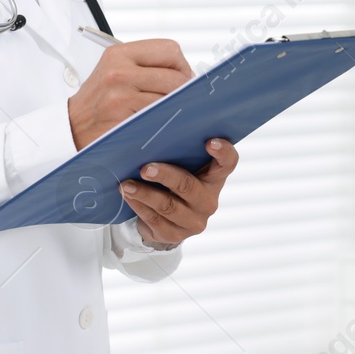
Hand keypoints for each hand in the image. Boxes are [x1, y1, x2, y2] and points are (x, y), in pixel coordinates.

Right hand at [68, 39, 192, 148]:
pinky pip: (159, 115)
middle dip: (184, 89)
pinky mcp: (123, 116)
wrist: (71, 127)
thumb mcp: (115, 71)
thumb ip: (146, 66)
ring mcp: (120, 94)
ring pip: (171, 97)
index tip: (181, 78)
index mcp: (119, 53)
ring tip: (168, 111)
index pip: (169, 49)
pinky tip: (158, 121)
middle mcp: (119, 70)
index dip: (182, 65)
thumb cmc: (99, 101)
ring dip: (175, 107)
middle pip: (175, 75)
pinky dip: (165, 119)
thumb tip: (188, 74)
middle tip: (180, 99)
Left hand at [117, 138, 237, 246]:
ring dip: (144, 193)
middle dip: (165, 175)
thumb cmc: (171, 182)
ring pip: (167, 206)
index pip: (228, 164)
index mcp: (214, 178)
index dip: (223, 153)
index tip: (210, 141)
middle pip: (188, 186)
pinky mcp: (175, 235)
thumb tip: (155, 118)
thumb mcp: (180, 165)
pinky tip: (127, 196)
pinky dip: (138, 205)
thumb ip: (178, 149)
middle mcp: (208, 200)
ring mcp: (193, 220)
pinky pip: (154, 220)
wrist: (164, 220)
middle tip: (146, 168)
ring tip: (126, 184)